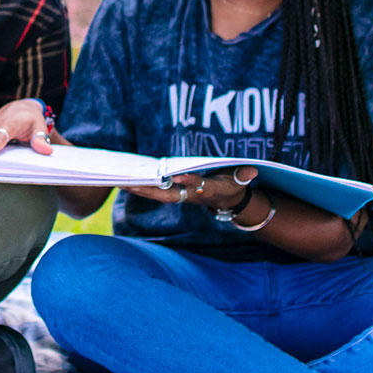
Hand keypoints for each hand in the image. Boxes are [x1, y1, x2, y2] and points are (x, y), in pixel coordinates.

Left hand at [126, 167, 255, 208]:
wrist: (226, 202)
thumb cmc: (232, 186)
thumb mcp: (241, 180)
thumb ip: (243, 174)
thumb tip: (252, 170)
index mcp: (207, 189)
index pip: (196, 184)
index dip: (187, 180)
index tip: (177, 175)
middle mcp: (190, 195)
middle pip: (167, 193)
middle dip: (149, 188)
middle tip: (131, 181)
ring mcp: (181, 196)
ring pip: (156, 193)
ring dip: (139, 188)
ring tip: (120, 181)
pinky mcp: (174, 194)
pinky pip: (154, 191)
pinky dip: (140, 187)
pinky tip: (126, 181)